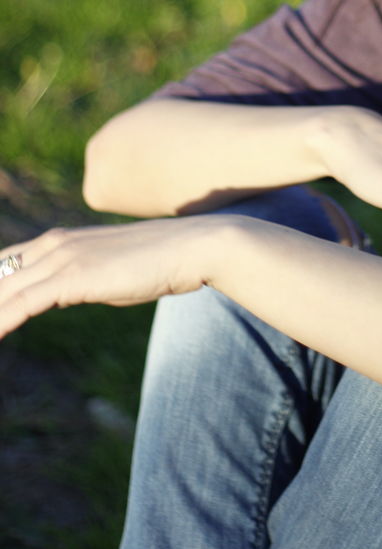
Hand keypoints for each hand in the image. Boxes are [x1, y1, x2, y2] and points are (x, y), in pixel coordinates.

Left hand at [0, 217, 221, 340]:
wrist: (195, 247)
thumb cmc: (161, 261)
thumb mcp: (111, 272)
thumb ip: (83, 278)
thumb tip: (71, 291)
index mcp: (59, 242)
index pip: (2, 269)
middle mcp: (52, 245)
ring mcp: (60, 259)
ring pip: (1, 292)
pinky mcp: (70, 277)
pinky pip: (18, 306)